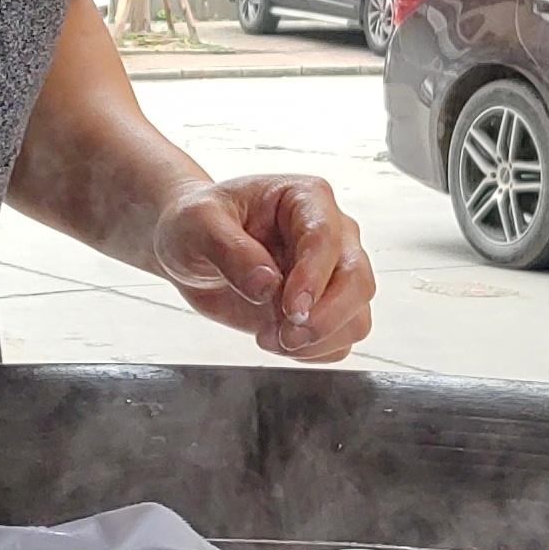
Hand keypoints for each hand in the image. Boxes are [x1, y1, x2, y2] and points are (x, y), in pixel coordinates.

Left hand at [149, 172, 375, 360]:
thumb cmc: (197, 222)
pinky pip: (340, 340)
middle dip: (324, 318)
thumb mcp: (198, 224)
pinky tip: (275, 340)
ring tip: (268, 338)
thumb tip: (267, 285)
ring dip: (317, 340)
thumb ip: (231, 250)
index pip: (326, 239)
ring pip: (356, 316)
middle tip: (283, 336)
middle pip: (357, 280)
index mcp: (306, 198)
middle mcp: (332, 233)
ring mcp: (333, 273)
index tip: (290, 309)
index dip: (312, 277)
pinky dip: (312, 352)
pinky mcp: (325, 308)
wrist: (191, 249)